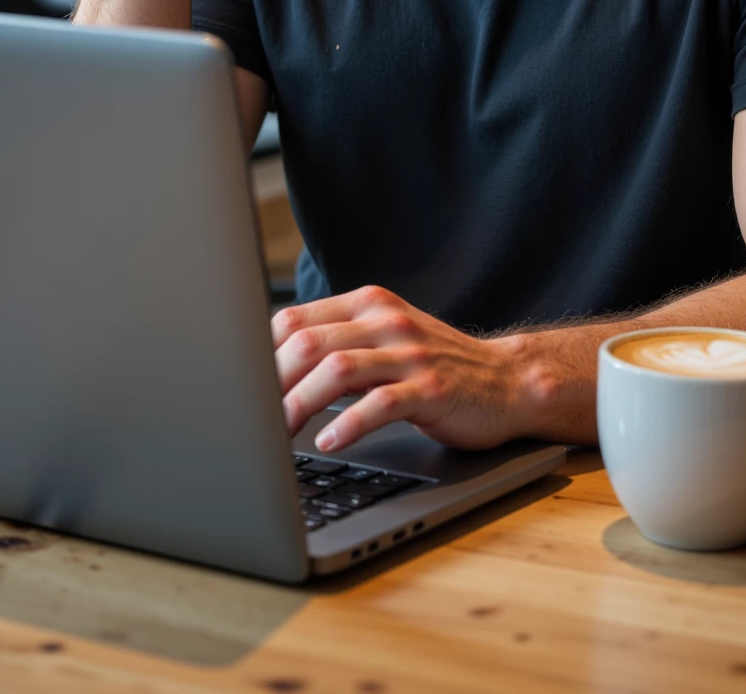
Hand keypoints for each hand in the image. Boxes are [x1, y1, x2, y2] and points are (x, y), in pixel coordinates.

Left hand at [272, 285, 534, 451]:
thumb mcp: (384, 340)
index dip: (259, 355)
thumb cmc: (435, 366)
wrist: (505, 380)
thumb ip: (338, 344)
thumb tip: (269, 372)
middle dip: (271, 384)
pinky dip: (348, 424)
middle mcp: (385, 320)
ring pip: (337, 370)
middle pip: (308, 343)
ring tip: (278, 433)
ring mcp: (410, 353)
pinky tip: (329, 442)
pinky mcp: (431, 388)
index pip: (294, 319)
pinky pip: (380, 404)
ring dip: (299, 403)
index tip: (240, 389)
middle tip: (250, 420)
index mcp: (367, 304)